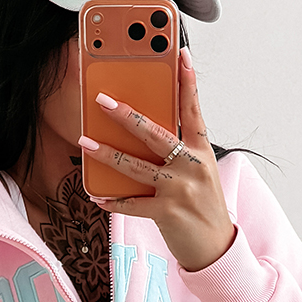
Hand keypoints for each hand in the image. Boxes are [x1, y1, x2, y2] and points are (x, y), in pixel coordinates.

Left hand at [79, 45, 236, 273]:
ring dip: (106, 153)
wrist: (217, 247)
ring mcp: (180, 189)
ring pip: (135, 166)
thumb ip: (177, 151)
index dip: (188, 81)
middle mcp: (192, 166)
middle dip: (125, 115)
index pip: (194, 110)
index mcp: (201, 151)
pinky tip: (95, 194)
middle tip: (102, 100)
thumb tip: (142, 130)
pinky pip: (131, 202)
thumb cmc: (203, 205)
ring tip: (84, 141)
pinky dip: (112, 199)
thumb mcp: (198, 172)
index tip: (181, 54)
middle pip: (154, 133)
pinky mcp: (167, 212)